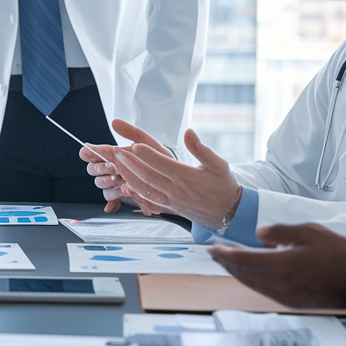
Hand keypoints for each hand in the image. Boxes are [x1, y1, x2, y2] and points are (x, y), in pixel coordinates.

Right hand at [81, 119, 168, 212]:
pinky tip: (116, 203)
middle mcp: (114, 170)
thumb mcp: (149, 143)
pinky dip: (112, 204)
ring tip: (119, 181)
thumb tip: (114, 122)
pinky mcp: (125, 198)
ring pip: (102, 186)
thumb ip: (132, 132)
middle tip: (113, 167)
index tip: (90, 152)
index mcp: (116, 156)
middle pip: (93, 171)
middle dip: (100, 168)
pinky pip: (112, 202)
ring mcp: (119, 185)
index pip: (93, 155)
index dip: (89, 154)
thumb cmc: (162, 161)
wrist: (177, 180)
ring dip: (107, 183)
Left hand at [108, 128, 241, 226]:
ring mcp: (171, 200)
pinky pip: (149, 200)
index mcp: (187, 176)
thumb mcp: (218, 164)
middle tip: (116, 152)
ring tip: (116, 165)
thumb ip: (202, 149)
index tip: (134, 144)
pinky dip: (135, 192)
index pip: (163, 164)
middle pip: (148, 176)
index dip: (148, 155)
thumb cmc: (224, 185)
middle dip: (131, 164)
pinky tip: (126, 184)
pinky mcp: (169, 207)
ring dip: (129, 176)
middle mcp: (176, 190)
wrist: (229, 214)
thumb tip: (189, 132)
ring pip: (145, 189)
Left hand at [207, 223, 345, 309]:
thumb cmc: (340, 254)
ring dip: (237, 273)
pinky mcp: (292, 303)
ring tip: (229, 261)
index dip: (224, 254)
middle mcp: (280, 286)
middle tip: (215, 253)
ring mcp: (286, 297)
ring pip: (252, 285)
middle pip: (243, 275)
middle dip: (226, 264)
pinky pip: (264, 291)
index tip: (212, 248)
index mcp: (282, 266)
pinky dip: (252, 280)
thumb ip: (280, 232)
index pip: (243, 261)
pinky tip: (251, 272)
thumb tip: (258, 235)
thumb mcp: (310, 231)